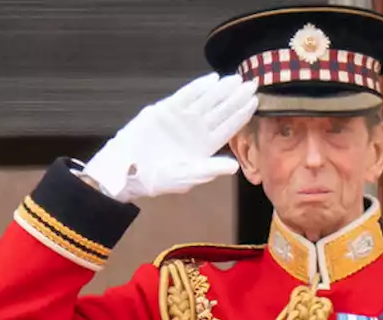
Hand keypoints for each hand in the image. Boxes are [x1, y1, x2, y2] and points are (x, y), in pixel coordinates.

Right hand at [82, 72, 257, 203]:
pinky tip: (211, 80)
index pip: (228, 127)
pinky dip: (196, 88)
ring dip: (220, 90)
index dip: (241, 114)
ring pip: (205, 101)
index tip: (255, 101)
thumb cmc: (156, 178)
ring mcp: (181, 119)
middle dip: (236, 97)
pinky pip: (184, 96)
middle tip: (252, 83)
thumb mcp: (185, 176)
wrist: (127, 169)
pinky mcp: (165, 110)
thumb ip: (209, 170)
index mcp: (204, 146)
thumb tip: (234, 167)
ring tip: (235, 79)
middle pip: (220, 110)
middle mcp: (196, 130)